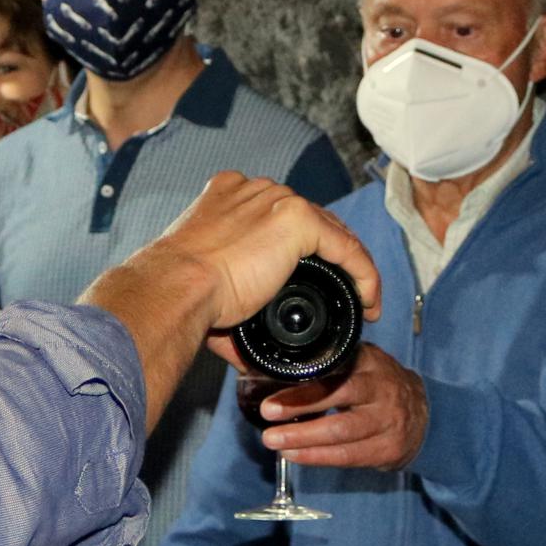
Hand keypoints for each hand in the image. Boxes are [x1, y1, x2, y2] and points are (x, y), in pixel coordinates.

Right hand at [80, 174, 379, 432]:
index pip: (279, 214)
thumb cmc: (181, 293)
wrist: (177, 287)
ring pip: (333, 231)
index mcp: (228, 196)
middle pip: (311, 219)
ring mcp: (278, 200)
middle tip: (343, 291)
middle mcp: (256, 191)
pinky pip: (346, 247)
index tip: (312, 279)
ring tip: (362, 299)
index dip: (302, 248)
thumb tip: (242, 354)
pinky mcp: (298, 219)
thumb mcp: (208, 287)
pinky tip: (368, 299)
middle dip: (331, 256)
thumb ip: (230, 303)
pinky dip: (363, 274)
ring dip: (351, 266)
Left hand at [259, 343, 425, 471]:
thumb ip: (332, 363)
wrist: (425, 414)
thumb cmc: (379, 386)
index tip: (273, 396)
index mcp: (371, 362)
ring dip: (303, 438)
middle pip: (339, 397)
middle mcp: (382, 389)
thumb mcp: (363, 363)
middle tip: (268, 414)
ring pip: (341, 431)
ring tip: (274, 440)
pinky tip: (294, 455)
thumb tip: (278, 371)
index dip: (303, 386)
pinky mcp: (388, 449)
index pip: (335, 371)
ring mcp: (388, 421)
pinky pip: (348, 456)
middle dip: (300, 406)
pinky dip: (317, 457)